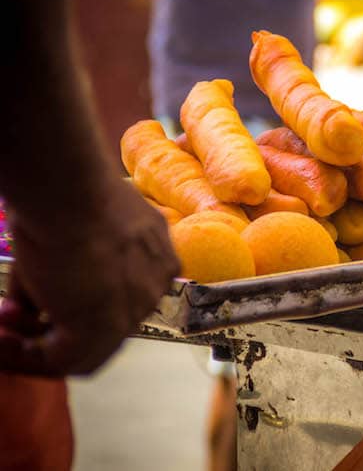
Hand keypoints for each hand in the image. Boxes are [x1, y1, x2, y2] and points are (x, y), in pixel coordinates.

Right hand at [0, 177, 179, 375]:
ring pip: (85, 351)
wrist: (69, 193)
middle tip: (10, 322)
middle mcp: (154, 287)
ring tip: (1, 336)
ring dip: (35, 349)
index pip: (119, 300)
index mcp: (156, 258)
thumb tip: (30, 304)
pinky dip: (26, 357)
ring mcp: (134, 310)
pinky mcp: (104, 328)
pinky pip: (61, 360)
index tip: (34, 305)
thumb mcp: (77, 233)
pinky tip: (1, 341)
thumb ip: (66, 270)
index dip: (72, 308)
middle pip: (104, 327)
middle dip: (51, 330)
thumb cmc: (68, 197)